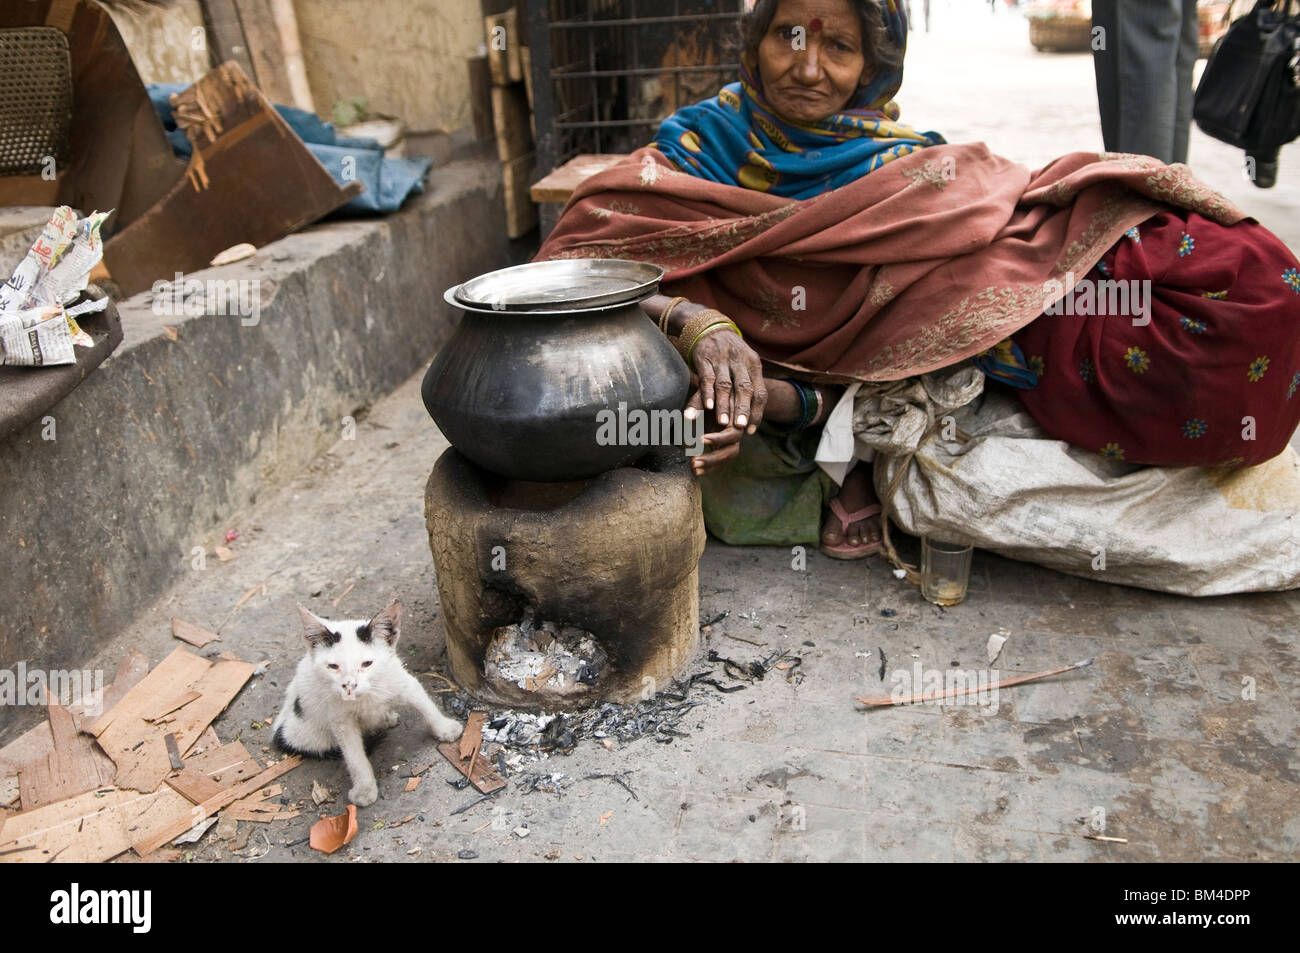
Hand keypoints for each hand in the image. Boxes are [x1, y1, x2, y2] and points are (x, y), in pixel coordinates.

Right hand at [685, 328, 766, 476]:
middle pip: (744, 388)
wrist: (710, 326)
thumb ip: (748, 386)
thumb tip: (753, 415)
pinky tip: (707, 406)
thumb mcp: (744, 364)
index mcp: (754, 364)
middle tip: (740, 428)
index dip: (757, 412)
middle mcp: (740, 361)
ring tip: (723, 422)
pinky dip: (707, 392)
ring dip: (724, 405)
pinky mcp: (705, 358)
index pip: (760, 391)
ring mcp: (722, 359)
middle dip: (743, 409)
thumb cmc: (730, 353)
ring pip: (725, 385)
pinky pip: (707, 377)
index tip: (751, 430)